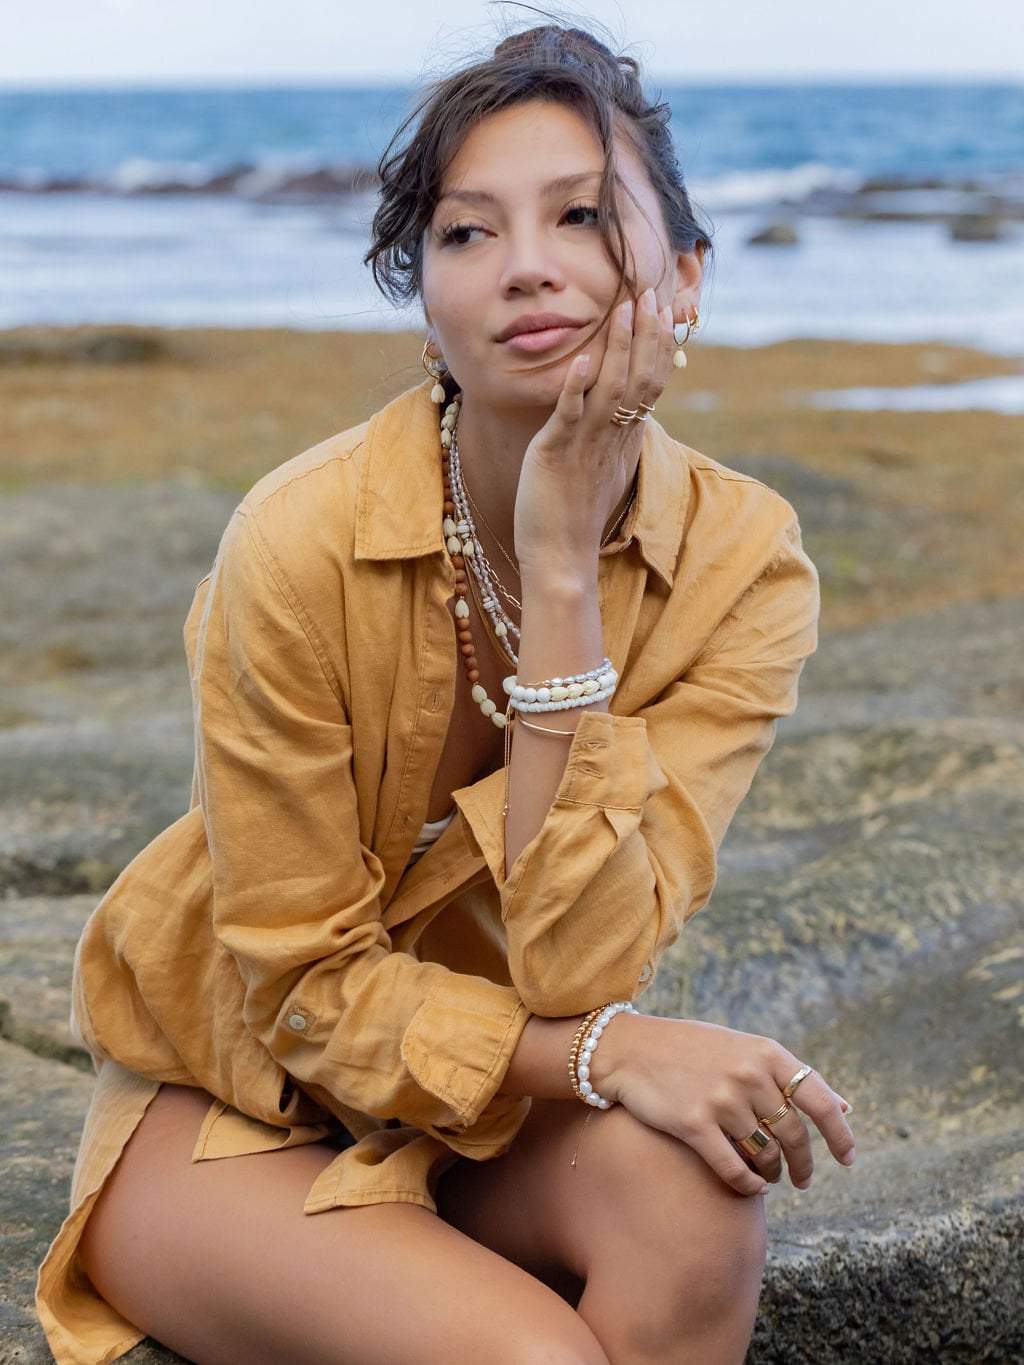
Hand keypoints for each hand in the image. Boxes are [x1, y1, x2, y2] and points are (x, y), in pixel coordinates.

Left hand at [513, 286, 675, 575]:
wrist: (561, 558)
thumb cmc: (575, 515)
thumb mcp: (601, 466)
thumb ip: (613, 434)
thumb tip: (626, 411)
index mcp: (624, 437)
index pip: (651, 381)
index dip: (659, 343)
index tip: (665, 306)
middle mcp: (612, 436)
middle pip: (640, 377)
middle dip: (646, 332)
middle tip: (651, 291)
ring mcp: (587, 444)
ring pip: (612, 388)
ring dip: (619, 346)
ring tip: (625, 307)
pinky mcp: (557, 454)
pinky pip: (569, 416)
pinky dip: (576, 388)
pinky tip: (581, 360)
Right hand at [597, 1014, 855, 1196]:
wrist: (630, 1049)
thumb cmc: (690, 1049)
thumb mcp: (743, 1048)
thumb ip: (789, 1076)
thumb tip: (845, 1105)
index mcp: (766, 1052)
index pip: (820, 1100)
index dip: (840, 1134)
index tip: (847, 1158)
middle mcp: (748, 1074)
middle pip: (794, 1134)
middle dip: (803, 1163)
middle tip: (803, 1179)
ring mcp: (721, 1100)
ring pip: (765, 1154)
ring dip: (773, 1174)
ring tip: (770, 1178)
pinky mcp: (694, 1124)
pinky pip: (734, 1169)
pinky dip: (748, 1185)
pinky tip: (750, 1187)